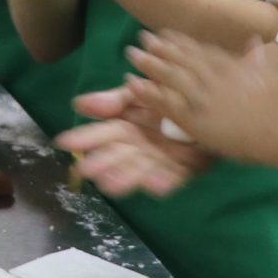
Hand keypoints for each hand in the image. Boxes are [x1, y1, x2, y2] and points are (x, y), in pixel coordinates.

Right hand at [57, 80, 216, 194]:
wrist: (213, 99)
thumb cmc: (171, 94)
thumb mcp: (140, 92)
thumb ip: (113, 101)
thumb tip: (78, 104)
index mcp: (129, 127)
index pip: (103, 134)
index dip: (85, 138)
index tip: (65, 142)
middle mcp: (142, 146)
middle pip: (119, 156)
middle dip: (103, 163)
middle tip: (86, 170)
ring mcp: (163, 158)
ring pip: (141, 171)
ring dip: (127, 178)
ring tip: (111, 185)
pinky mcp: (186, 168)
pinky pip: (174, 177)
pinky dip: (165, 182)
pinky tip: (158, 186)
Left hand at [121, 29, 277, 165]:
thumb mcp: (274, 72)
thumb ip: (261, 57)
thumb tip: (256, 41)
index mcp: (231, 66)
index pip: (201, 50)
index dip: (181, 42)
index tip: (167, 33)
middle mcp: (213, 76)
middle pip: (181, 58)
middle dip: (161, 47)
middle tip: (141, 38)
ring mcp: (202, 96)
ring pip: (170, 76)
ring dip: (150, 63)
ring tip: (131, 54)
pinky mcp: (195, 119)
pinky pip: (166, 103)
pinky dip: (148, 92)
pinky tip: (131, 84)